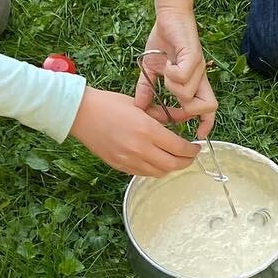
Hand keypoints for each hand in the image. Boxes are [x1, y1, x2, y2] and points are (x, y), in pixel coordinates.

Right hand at [70, 87, 203, 176]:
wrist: (81, 114)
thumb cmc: (109, 104)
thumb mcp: (140, 105)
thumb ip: (163, 116)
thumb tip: (183, 120)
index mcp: (147, 130)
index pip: (179, 148)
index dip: (192, 150)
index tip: (196, 147)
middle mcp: (139, 149)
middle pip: (172, 165)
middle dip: (186, 162)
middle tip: (190, 156)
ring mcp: (128, 160)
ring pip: (159, 173)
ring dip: (170, 167)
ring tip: (174, 158)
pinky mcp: (119, 166)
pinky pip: (144, 173)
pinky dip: (154, 169)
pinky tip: (156, 160)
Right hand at [132, 9, 217, 136]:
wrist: (168, 16)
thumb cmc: (162, 41)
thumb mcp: (151, 70)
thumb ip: (147, 89)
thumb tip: (139, 107)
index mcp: (193, 84)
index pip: (207, 110)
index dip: (205, 125)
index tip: (197, 137)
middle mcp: (199, 77)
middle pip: (209, 107)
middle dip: (188, 112)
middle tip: (172, 105)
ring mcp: (198, 67)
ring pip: (190, 95)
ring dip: (174, 90)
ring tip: (166, 74)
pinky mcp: (192, 54)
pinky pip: (183, 76)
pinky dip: (172, 74)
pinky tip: (166, 64)